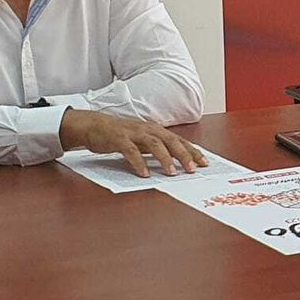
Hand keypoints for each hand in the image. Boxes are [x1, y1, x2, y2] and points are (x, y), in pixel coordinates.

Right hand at [59, 109, 207, 178]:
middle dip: (184, 155)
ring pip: (154, 144)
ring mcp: (134, 133)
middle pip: (171, 141)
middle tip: (193, 169)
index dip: (193, 151)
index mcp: (156, 130)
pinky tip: (145, 173)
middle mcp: (148, 129)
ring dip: (165, 158)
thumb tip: (176, 163)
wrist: (94, 126)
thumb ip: (158, 149)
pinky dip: (139, 162)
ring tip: (172, 173)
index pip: (180, 141)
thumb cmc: (121, 135)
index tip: (205, 163)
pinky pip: (131, 151)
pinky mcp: (119, 139)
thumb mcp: (143, 141)